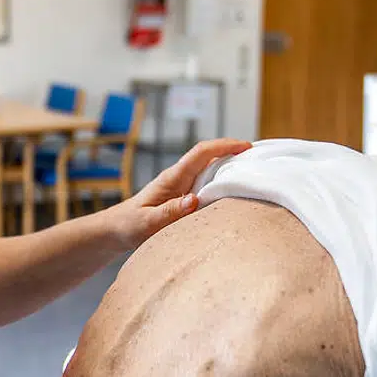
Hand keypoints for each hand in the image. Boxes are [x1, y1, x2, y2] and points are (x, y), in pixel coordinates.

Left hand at [105, 138, 250, 247]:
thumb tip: (194, 200)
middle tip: (261, 158)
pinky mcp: (184, 197)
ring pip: (210, 169)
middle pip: (210, 156)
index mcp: (172, 177)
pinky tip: (236, 191)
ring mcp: (182, 186)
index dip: (224, 146)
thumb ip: (169, 213)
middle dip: (234, 152)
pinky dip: (223, 183)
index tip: (246, 146)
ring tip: (256, 172)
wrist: (115, 230)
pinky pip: (207, 184)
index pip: (201, 153)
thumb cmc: (129, 225)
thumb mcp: (147, 223)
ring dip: (231, 167)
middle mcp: (179, 177)